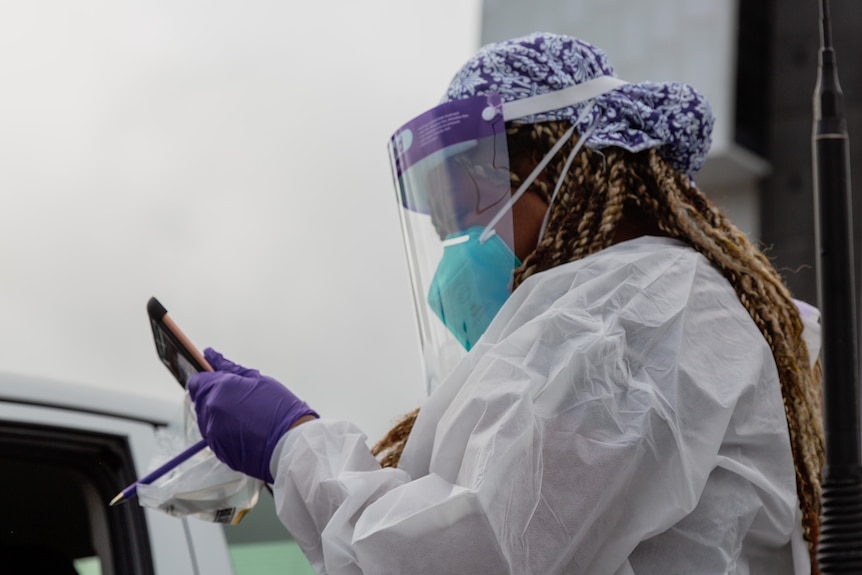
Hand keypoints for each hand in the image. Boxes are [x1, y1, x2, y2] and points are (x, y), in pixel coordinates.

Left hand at [188, 348, 317, 482]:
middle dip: (215, 397)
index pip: (197, 382)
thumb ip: (230, 368)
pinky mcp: (217, 449)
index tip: (218, 382)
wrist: (290, 443)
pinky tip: (245, 430)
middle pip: (201, 400)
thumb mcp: (258, 380)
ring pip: (207, 419)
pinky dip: (225, 432)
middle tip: (240, 400)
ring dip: (220, 415)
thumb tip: (211, 356)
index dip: (208, 380)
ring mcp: (212, 432)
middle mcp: (211, 411)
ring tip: (245, 417)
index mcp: (219, 389)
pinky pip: (214, 436)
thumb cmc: (280, 410)